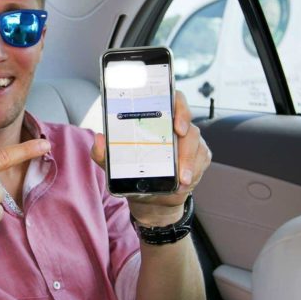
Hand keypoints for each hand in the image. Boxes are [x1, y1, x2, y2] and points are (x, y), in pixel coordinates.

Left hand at [91, 91, 210, 224]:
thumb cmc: (135, 174)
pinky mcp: (200, 156)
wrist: (152, 198)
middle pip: (189, 124)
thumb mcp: (116, 166)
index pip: (173, 101)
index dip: (179, 107)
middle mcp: (176, 127)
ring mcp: (190, 141)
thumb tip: (98, 140)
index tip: (176, 125)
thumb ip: (103, 154)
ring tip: (182, 179)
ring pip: (197, 145)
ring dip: (190, 163)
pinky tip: (185, 182)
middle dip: (187, 144)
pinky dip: (194, 171)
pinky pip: (202, 160)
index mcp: (158, 120)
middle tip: (180, 164)